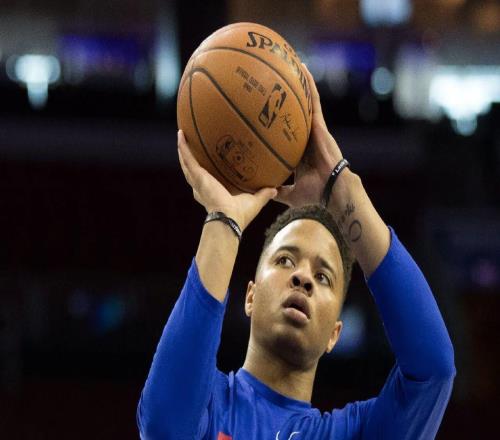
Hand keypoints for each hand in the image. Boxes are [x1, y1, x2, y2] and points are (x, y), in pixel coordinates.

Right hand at [177, 130, 276, 231]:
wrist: (230, 218)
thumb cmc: (240, 215)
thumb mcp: (254, 201)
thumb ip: (264, 194)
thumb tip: (275, 189)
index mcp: (212, 193)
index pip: (205, 180)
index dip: (203, 172)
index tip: (204, 164)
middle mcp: (202, 187)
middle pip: (192, 169)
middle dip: (189, 158)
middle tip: (189, 144)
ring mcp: (198, 181)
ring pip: (187, 162)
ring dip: (183, 149)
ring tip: (182, 135)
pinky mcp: (197, 176)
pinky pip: (187, 158)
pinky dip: (183, 147)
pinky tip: (181, 134)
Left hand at [275, 64, 343, 207]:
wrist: (332, 190)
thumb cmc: (316, 193)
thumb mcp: (290, 192)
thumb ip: (277, 190)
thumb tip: (263, 193)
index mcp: (299, 149)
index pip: (287, 130)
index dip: (280, 118)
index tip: (268, 107)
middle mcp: (306, 135)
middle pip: (296, 109)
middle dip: (289, 92)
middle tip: (276, 74)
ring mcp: (314, 128)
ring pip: (305, 100)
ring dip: (298, 81)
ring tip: (289, 61)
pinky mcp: (319, 125)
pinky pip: (313, 101)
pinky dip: (309, 84)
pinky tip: (302, 68)